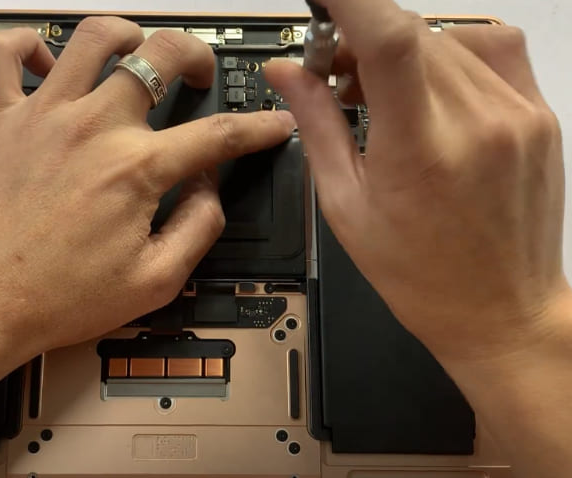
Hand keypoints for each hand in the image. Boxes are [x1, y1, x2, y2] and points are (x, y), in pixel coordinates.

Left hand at [0, 18, 293, 369]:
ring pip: (92, 36)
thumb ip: (198, 228)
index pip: (217, 134)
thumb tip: (210, 188)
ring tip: (136, 49)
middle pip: (161, 55)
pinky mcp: (0, 120)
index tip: (273, 122)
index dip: (258, 126)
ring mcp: (43, 116)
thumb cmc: (56, 299)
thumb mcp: (153, 282)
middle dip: (196, 55)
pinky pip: (3, 53)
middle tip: (199, 73)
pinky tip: (48, 62)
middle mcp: (93, 128)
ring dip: (126, 34)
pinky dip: (26, 43)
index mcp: (135, 169)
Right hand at [266, 1, 569, 360]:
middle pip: (408, 31)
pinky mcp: (538, 114)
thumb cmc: (423, 274)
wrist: (501, 310)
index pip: (388, 38)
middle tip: (334, 68)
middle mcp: (477, 123)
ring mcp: (516, 115)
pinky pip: (491, 48)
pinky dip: (447, 51)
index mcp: (420, 151)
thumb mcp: (347, 207)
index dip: (349, 2)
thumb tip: (287, 74)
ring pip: (446, 37)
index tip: (323, 0)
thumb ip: (317, 127)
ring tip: (377, 88)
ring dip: (399, 46)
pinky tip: (426, 86)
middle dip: (360, 36)